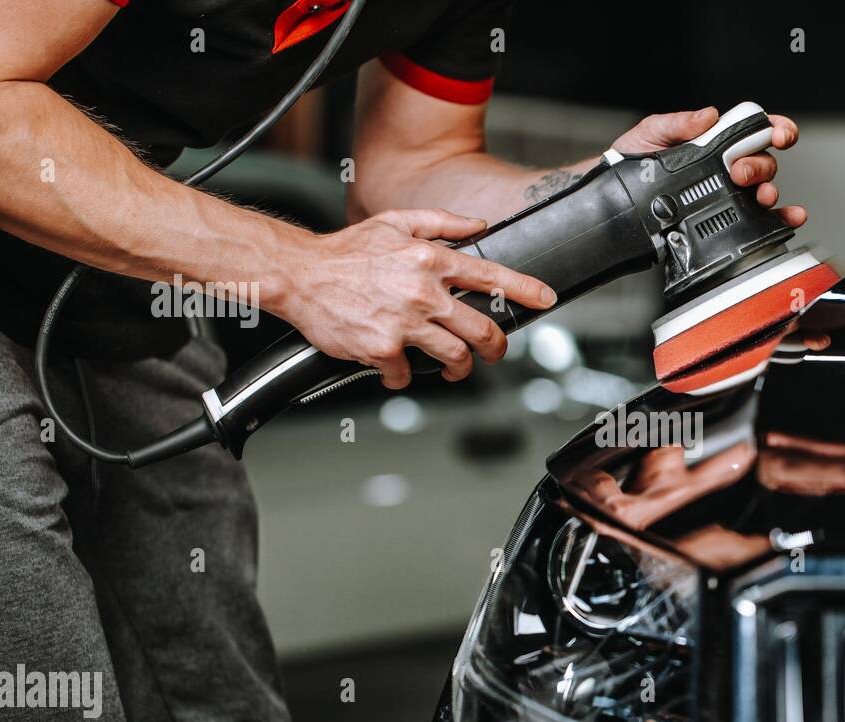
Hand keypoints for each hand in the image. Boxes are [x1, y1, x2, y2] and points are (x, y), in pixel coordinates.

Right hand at [276, 208, 554, 387]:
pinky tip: (396, 366)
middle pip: (483, 331)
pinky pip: (408, 374)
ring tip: (453, 370)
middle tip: (494, 352)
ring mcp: (404, 323)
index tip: (547, 300)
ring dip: (459, 371)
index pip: (491, 276)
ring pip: (456, 359)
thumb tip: (478, 225)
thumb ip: (441, 223)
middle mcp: (423, 292)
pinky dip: (405, 376)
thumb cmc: (344, 252)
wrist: (297, 274)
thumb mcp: (394, 224)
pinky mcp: (383, 349)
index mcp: (430, 260)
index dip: (526, 290)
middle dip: (497, 348)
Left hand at [611, 107, 806, 228]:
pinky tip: (789, 217)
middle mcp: (727, 166)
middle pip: (762, 160)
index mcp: (714, 141)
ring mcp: (728, 193)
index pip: (753, 130)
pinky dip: (781, 217)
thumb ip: (678, 123)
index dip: (773, 128)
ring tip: (758, 196)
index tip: (778, 133)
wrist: (618, 200)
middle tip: (739, 172)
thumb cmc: (635, 161)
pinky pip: (759, 218)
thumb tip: (708, 115)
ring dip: (769, 190)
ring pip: (763, 188)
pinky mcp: (725, 218)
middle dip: (759, 165)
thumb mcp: (651, 133)